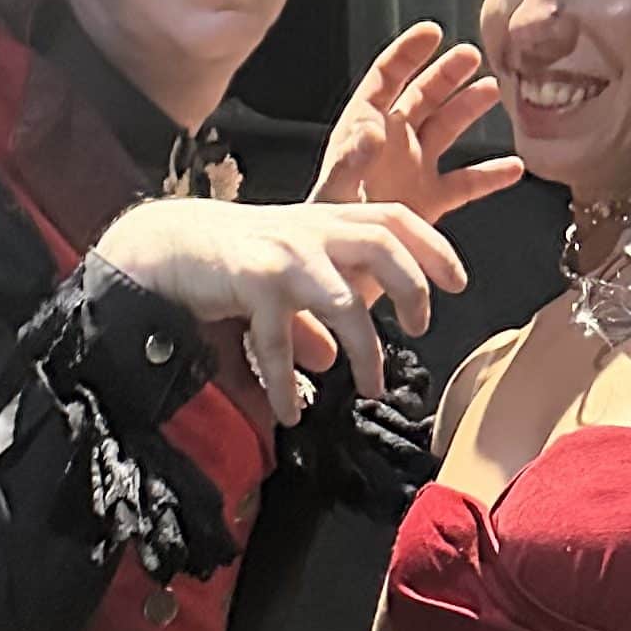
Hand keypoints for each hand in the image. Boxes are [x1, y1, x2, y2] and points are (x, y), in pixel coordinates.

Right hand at [92, 199, 463, 426]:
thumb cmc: (239, 259)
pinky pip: (277, 340)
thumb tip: (331, 361)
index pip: (395, 220)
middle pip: (382, 245)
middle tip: (420, 328)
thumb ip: (315, 317)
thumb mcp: (289, 282)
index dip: (432, 247)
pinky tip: (289, 411)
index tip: (459, 283)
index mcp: (330, 222)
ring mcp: (284, 256)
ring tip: (370, 389)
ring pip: (343, 302)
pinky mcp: (251, 282)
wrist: (172, 245)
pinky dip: (284, 382)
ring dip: (364, 351)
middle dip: (411, 286)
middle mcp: (314, 232)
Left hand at [316, 25, 527, 228]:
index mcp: (363, 130)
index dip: (407, 53)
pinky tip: (515, 167)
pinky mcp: (430, 203)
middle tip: (472, 54)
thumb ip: (350, 160)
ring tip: (492, 89)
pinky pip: (465, 184)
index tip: (432, 31)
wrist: (337, 278)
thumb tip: (373, 128)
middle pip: (422, 96)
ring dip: (468, 108)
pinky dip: (490, 175)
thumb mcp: (333, 193)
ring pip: (447, 129)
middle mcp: (392, 144)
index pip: (385, 79)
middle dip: (446, 73)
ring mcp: (413, 171)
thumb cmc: (324, 235)